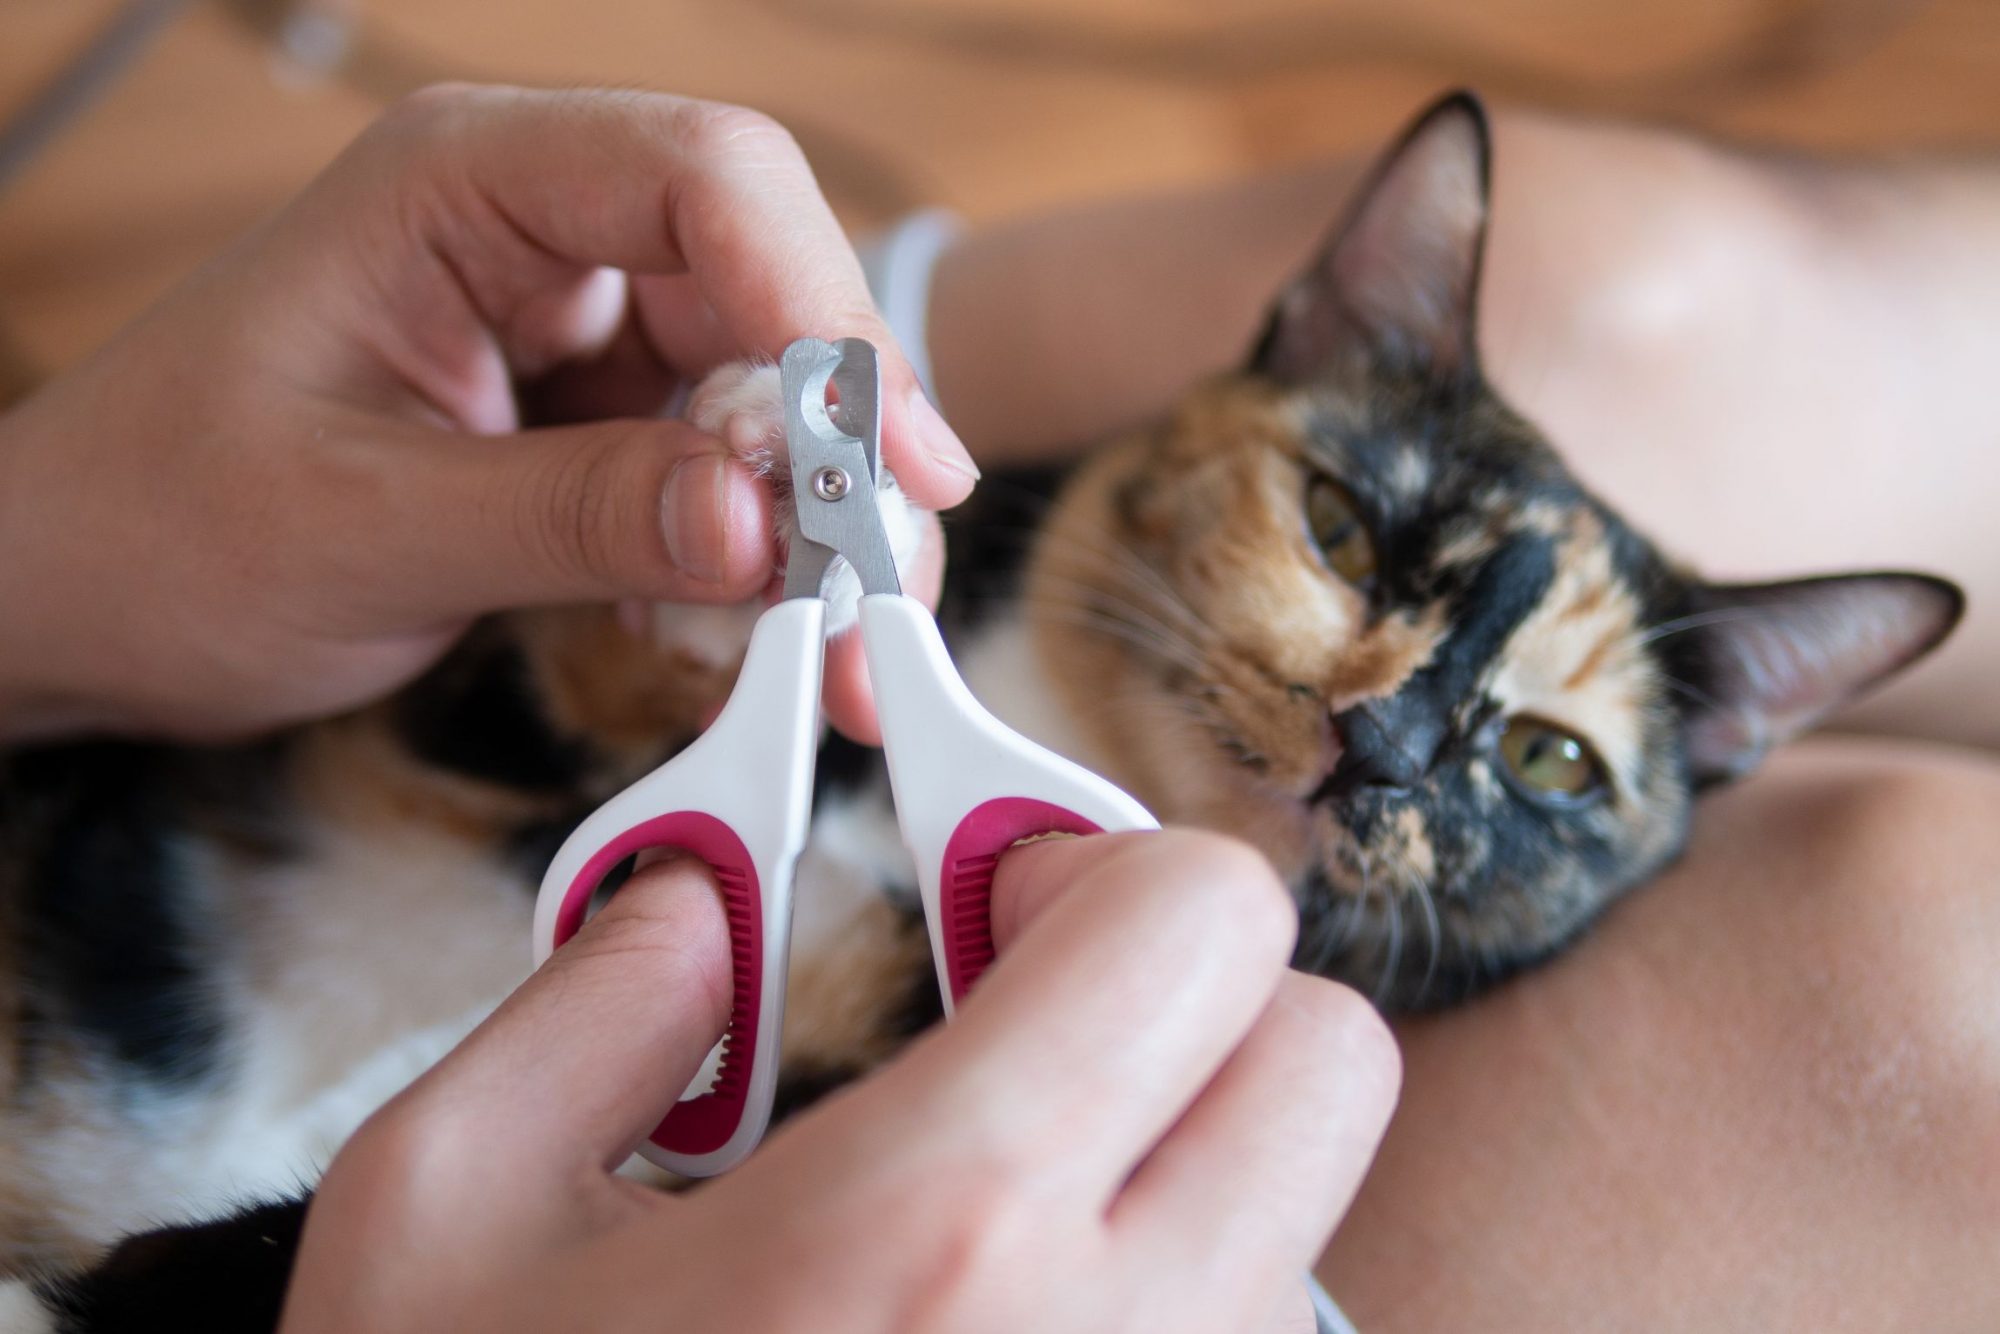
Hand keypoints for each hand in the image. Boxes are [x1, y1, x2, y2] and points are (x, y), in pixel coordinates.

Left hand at [0, 84, 973, 744]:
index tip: (887, 457)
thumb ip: (571, 513)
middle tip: (884, 588)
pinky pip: (722, 468)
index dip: (821, 304)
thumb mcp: (362, 526)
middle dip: (843, 443)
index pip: (703, 178)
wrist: (85, 597)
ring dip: (816, 522)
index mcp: (463, 185)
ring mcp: (573, 327)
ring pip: (766, 393)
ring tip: (831, 648)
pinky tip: (739, 634)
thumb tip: (763, 527)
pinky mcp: (589, 418)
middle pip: (767, 290)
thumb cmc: (162, 526)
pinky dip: (755, 557)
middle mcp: (540, 234)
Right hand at [281, 832, 1399, 1332]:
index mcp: (940, 1226)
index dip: (1100, 869)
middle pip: (1324, 1059)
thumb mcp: (439, 1214)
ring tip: (970, 1238)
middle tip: (1015, 1042)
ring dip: (1172, 1175)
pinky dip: (1161, 1301)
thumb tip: (701, 903)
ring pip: (1297, 1222)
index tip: (989, 909)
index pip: (1205, 919)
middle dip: (1187, 1006)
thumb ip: (592, 999)